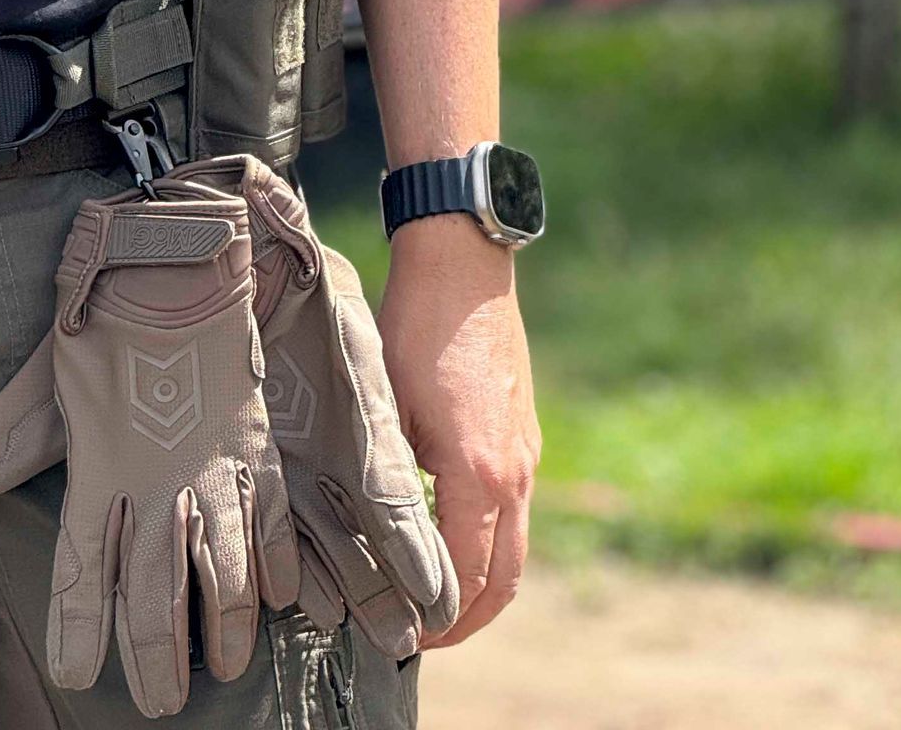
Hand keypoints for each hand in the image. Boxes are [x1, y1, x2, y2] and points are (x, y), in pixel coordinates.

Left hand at [374, 214, 538, 648]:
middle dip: (469, 621)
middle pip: (505, 580)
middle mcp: (515, 474)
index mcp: (479, 474)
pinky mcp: (524, 435)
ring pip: (516, 548)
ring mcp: (526, 454)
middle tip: (425, 638)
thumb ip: (390, 477)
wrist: (463, 263)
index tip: (405, 635)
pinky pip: (515, 511)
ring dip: (483, 584)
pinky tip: (451, 536)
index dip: (438, 619)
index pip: (467, 577)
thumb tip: (374, 536)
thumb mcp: (387, 405)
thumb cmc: (416, 327)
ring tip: (436, 598)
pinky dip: (491, 543)